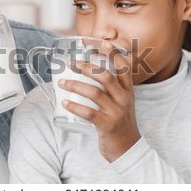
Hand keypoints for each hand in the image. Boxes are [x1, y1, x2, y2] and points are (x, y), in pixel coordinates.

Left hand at [58, 42, 140, 161]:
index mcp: (128, 90)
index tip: (100, 42)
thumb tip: (87, 72)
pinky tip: (65, 103)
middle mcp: (124, 98)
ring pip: (95, 93)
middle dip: (87, 67)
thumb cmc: (119, 121)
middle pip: (106, 76)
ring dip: (75, 86)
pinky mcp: (108, 126)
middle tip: (71, 63)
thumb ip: (110, 88)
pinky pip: (90, 114)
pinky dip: (75, 107)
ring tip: (61, 83)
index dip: (112, 53)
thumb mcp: (121, 101)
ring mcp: (117, 112)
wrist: (128, 149)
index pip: (123, 67)